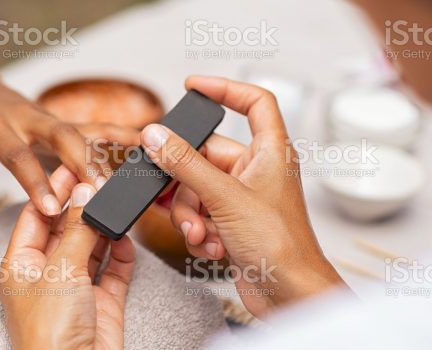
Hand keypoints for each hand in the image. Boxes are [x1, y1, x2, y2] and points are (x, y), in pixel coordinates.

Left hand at [0, 72, 138, 235]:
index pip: (17, 155)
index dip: (34, 181)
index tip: (51, 209)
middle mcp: (24, 118)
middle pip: (60, 135)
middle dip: (83, 161)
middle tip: (101, 190)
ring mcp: (45, 118)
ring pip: (81, 130)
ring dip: (107, 150)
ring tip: (131, 171)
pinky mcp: (58, 122)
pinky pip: (90, 127)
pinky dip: (116, 133)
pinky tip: (140, 142)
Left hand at [0, 165, 134, 349]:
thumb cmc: (50, 334)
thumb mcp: (60, 270)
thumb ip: (78, 229)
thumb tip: (86, 192)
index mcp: (22, 266)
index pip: (36, 217)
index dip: (53, 191)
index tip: (72, 167)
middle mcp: (48, 275)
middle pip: (66, 229)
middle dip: (83, 205)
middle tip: (101, 178)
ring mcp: (76, 289)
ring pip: (92, 247)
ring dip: (104, 226)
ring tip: (116, 199)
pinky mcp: (103, 302)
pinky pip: (113, 269)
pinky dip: (121, 252)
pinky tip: (124, 236)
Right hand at [140, 76, 344, 316]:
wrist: (289, 296)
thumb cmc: (281, 245)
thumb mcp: (224, 197)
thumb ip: (186, 164)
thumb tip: (157, 136)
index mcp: (269, 151)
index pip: (253, 102)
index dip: (224, 88)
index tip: (193, 85)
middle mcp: (255, 171)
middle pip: (205, 156)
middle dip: (188, 185)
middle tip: (182, 198)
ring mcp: (241, 198)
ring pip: (196, 189)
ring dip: (191, 214)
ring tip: (203, 234)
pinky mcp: (231, 223)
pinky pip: (200, 214)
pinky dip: (199, 231)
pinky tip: (213, 247)